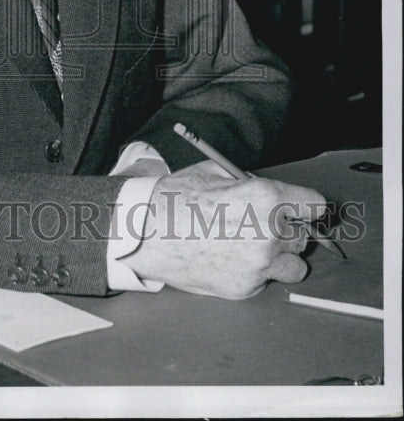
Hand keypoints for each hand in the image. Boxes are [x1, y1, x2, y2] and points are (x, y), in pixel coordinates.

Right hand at [121, 161, 327, 299]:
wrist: (145, 233)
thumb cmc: (176, 199)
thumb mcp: (215, 172)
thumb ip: (251, 182)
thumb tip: (269, 191)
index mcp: (266, 198)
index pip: (314, 205)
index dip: (308, 205)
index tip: (305, 209)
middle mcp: (270, 234)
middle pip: (305, 235)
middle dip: (288, 229)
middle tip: (262, 223)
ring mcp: (259, 265)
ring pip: (294, 265)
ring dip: (280, 256)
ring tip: (251, 244)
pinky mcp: (247, 288)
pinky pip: (267, 280)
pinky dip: (256, 272)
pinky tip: (229, 257)